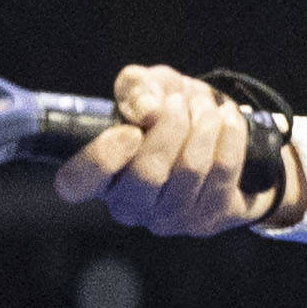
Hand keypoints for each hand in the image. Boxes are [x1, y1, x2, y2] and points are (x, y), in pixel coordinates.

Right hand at [50, 63, 300, 236]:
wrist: (215, 133)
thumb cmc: (167, 110)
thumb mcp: (146, 88)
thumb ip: (137, 88)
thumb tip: (148, 110)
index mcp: (99, 176)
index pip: (76, 183)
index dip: (101, 157)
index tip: (129, 129)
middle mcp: (129, 206)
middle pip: (147, 174)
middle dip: (172, 124)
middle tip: (181, 101)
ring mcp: (169, 219)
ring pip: (191, 169)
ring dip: (204, 124)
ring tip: (206, 107)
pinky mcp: (209, 219)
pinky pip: (224, 170)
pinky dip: (230, 134)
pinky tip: (227, 120)